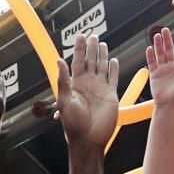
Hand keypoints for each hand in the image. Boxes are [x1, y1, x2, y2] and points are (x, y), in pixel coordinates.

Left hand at [55, 35, 118, 149]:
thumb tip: (59, 59)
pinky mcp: (111, 95)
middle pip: (91, 61)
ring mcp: (100, 89)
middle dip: (91, 48)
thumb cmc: (73, 122)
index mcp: (76, 84)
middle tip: (93, 35)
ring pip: (102, 67)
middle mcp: (88, 84)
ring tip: (102, 43)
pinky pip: (113, 78)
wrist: (89, 138)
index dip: (79, 49)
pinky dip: (114, 69)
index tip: (81, 36)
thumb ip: (63, 79)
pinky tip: (113, 60)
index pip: (78, 61)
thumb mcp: (64, 99)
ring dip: (102, 55)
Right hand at [146, 28, 173, 106]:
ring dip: (158, 44)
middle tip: (165, 30)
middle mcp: (172, 66)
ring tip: (156, 35)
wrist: (168, 105)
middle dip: (167, 40)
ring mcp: (162, 69)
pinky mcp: (154, 73)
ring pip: (160, 53)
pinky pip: (152, 62)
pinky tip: (149, 48)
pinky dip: (150, 55)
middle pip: (169, 50)